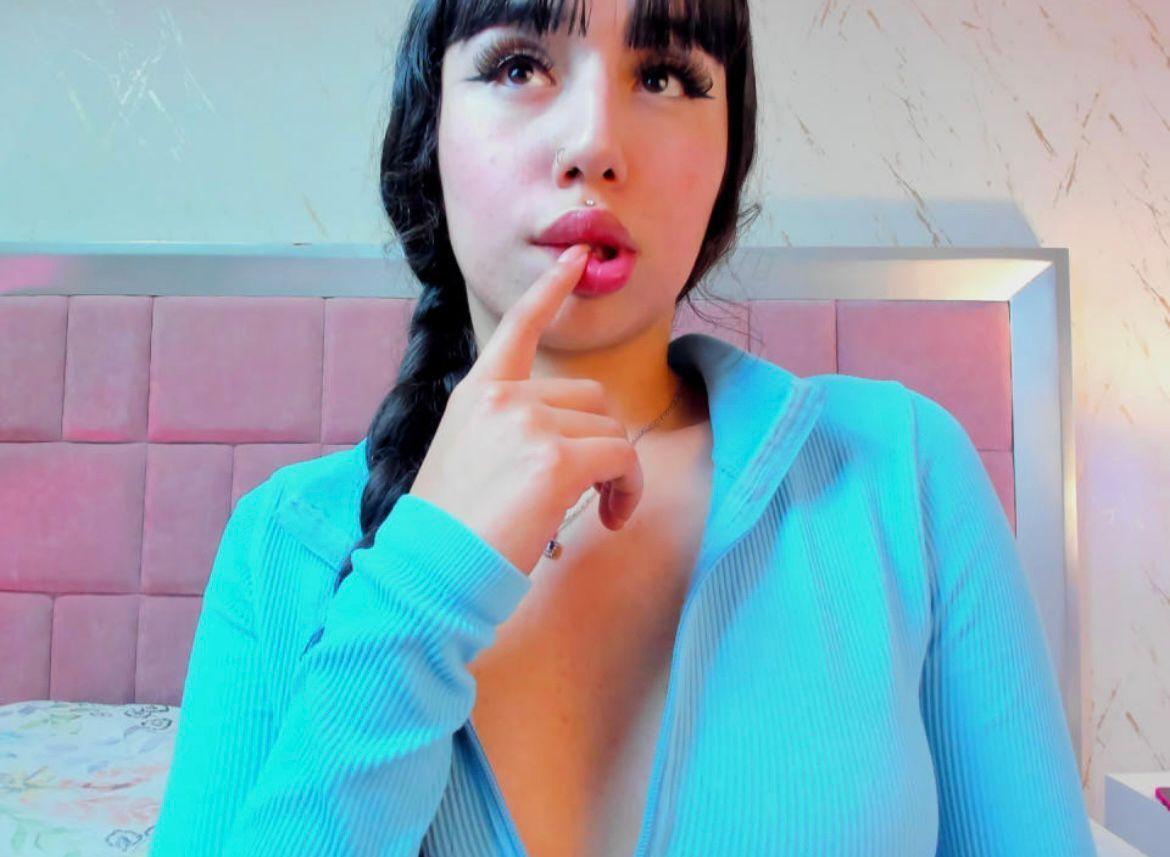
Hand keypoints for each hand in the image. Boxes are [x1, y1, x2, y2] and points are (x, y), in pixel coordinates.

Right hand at [406, 244, 644, 575]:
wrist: (432, 573)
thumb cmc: (450, 533)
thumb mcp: (465, 462)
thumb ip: (507, 434)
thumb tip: (566, 443)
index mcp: (476, 395)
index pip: (518, 327)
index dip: (551, 289)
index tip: (576, 254)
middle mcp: (502, 398)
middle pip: (589, 398)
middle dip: (600, 444)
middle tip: (593, 494)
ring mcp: (529, 424)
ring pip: (610, 432)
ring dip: (615, 474)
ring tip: (596, 513)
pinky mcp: (557, 459)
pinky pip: (622, 460)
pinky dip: (628, 490)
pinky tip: (609, 518)